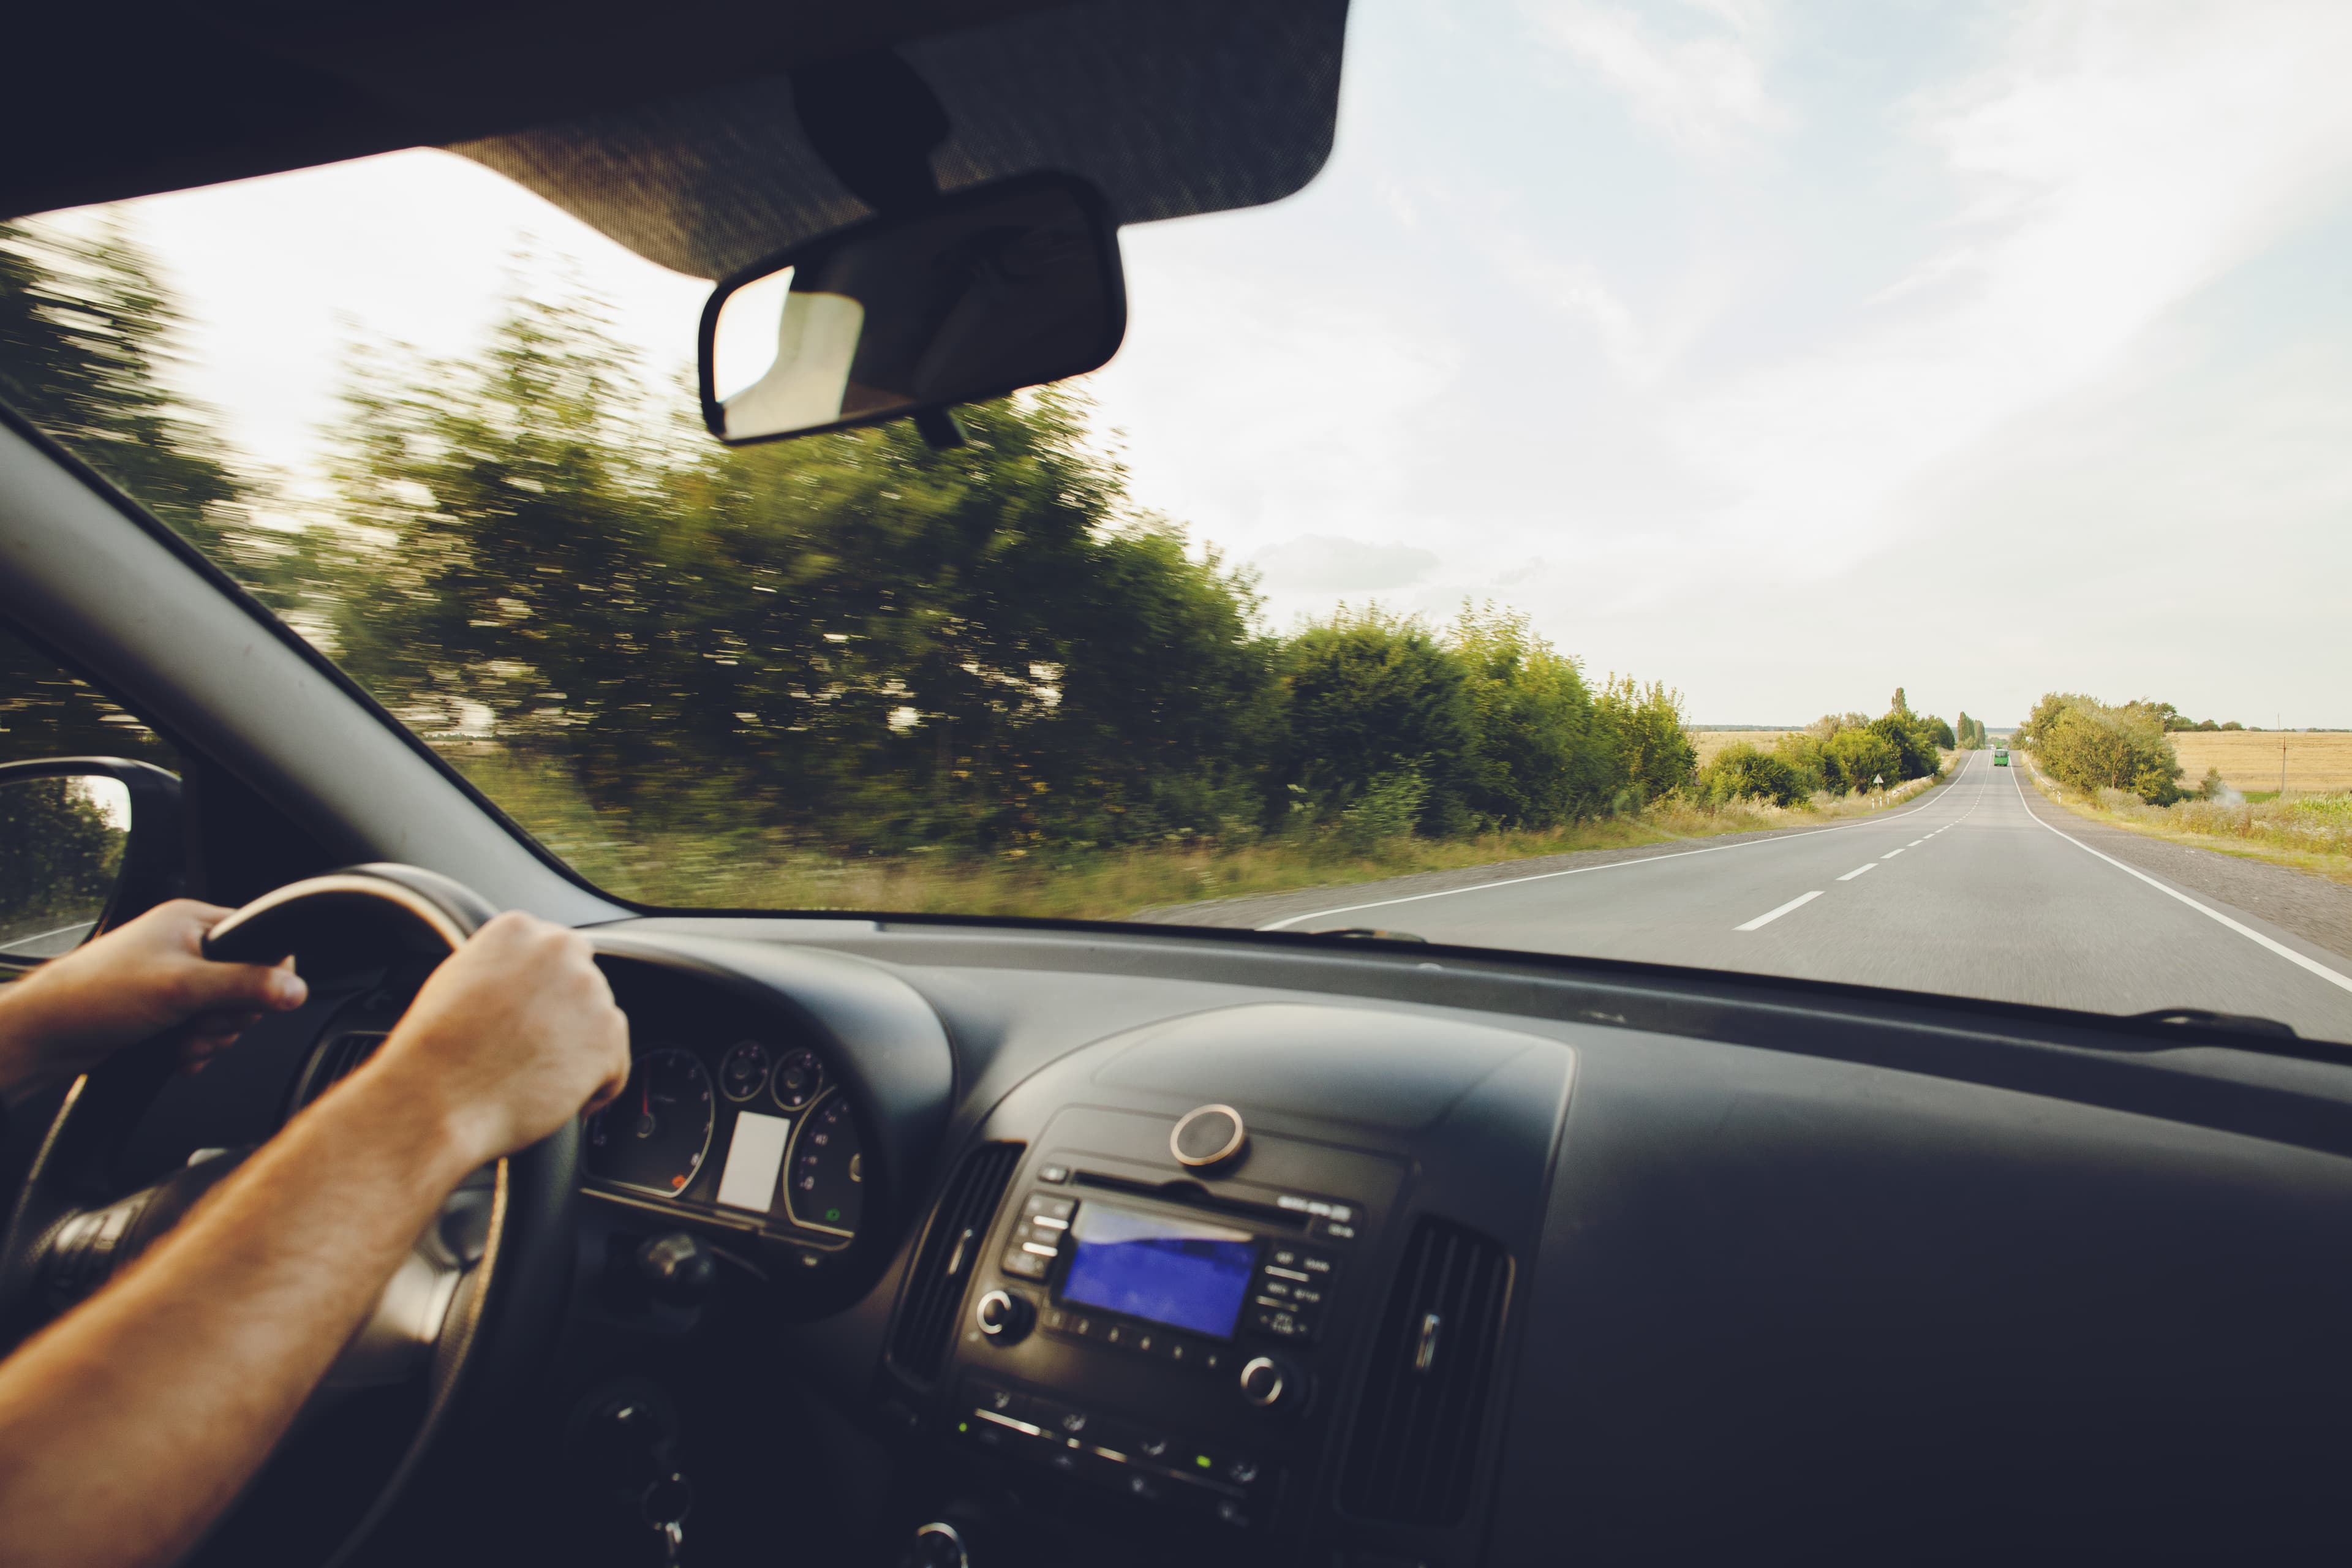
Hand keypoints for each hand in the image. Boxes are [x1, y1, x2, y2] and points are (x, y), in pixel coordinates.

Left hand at [0, 899, 308, 1100]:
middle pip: (250, 984)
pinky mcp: (167, 1009)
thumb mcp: (182, 987)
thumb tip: (296, 989)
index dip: (265, 977)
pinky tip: (180, 1054)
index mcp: (195, 921)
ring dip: (213, 1036)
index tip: (248, 1000)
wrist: (46, 1035)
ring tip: (185, 1042)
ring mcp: (178, 978)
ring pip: (229, 1012)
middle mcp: (189, 945)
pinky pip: (208, 1030)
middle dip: (230, 1016)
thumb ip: (245, 986)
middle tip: (201, 1023)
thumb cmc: (96, 995)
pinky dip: (199, 1047)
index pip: (263, 942)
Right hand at [361, 911, 629, 1168]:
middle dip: (565, 1016)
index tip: (530, 1014)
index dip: (544, 991)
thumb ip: (501, 966)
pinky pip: (614, 1067)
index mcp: (520, 930)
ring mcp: (590, 992)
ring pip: (598, 1024)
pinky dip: (594, 1087)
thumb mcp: (457, 982)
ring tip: (534, 1077)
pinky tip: (555, 1097)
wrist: (437, 1100)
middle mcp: (561, 950)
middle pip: (581, 984)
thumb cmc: (435, 1052)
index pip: (555, 953)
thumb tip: (523, 977)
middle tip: (532, 1049)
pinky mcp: (608, 1038)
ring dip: (577, 1050)